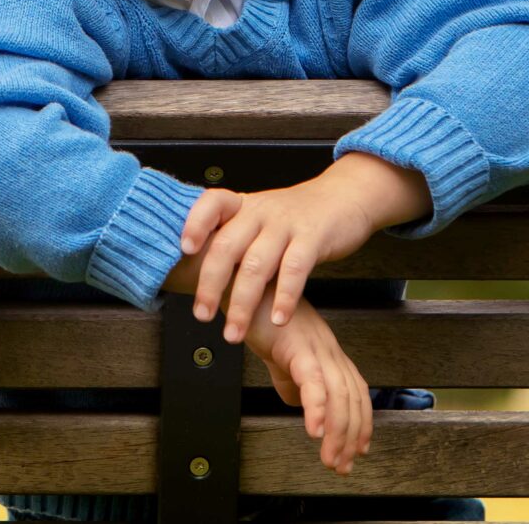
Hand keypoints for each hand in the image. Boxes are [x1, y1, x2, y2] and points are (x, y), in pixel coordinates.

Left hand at [180, 153, 429, 342]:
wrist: (343, 196)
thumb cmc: (295, 216)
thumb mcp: (259, 216)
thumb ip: (232, 237)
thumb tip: (196, 271)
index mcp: (244, 205)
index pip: (212, 203)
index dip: (195, 223)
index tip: (184, 250)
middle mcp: (260, 211)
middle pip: (227, 245)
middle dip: (210, 284)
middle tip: (201, 315)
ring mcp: (286, 223)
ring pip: (257, 264)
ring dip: (242, 303)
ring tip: (234, 333)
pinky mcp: (313, 237)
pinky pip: (295, 269)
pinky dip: (284, 297)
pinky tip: (278, 319)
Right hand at [247, 299, 372, 474]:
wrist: (242, 288)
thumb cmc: (261, 317)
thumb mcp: (281, 358)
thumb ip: (294, 381)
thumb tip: (300, 407)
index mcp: (328, 353)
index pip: (355, 392)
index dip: (362, 423)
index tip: (358, 451)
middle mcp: (329, 350)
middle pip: (352, 398)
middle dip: (351, 436)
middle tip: (342, 465)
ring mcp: (316, 347)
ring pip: (338, 395)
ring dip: (337, 431)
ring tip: (330, 458)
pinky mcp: (297, 346)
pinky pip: (313, 380)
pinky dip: (317, 408)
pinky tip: (315, 431)